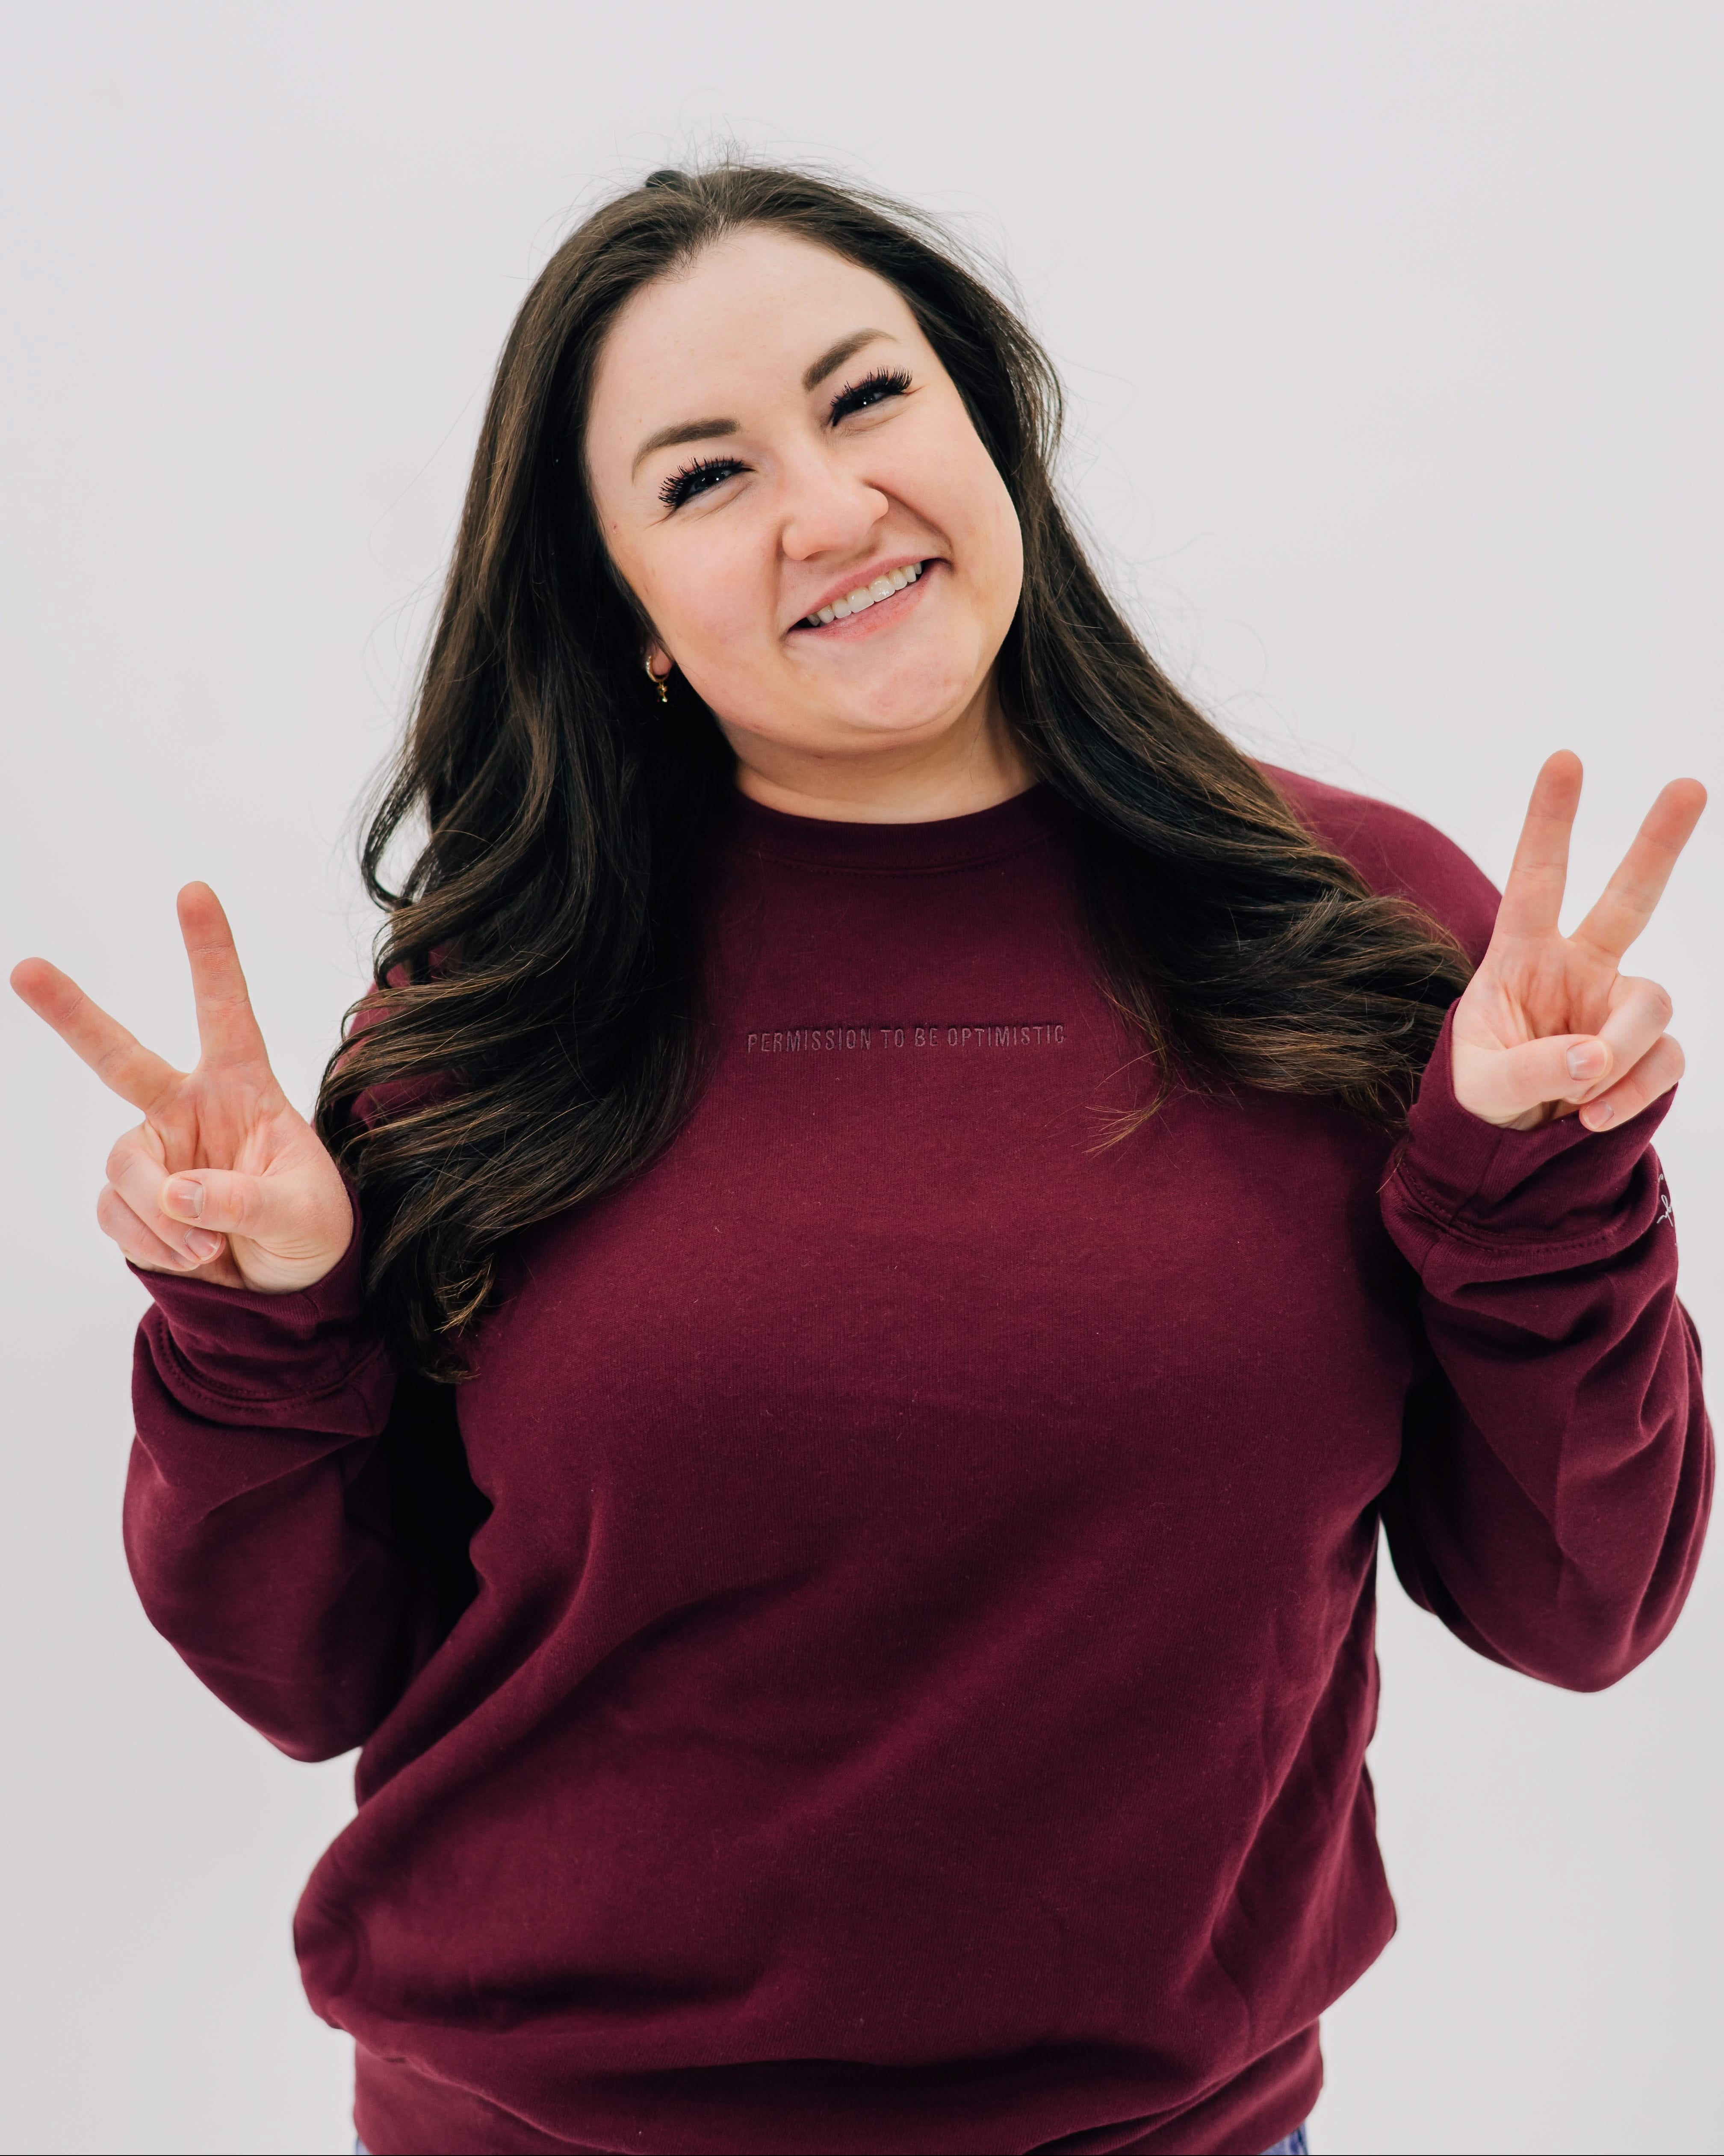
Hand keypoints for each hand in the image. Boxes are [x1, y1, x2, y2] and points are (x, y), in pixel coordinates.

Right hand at [11, 884, 352, 1291]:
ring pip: (126, 1168)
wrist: (285, 1288)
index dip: (210, 952)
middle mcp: (188, 1109)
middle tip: (26, 969)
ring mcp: (155, 1152)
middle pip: (120, 1055)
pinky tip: (191, 1255)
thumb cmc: (311, 1230)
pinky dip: (152, 1242)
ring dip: (162, 1215)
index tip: (193, 891)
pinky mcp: (131, 1200)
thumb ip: (246, 1201)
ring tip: (210, 1246)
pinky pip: (118, 1215)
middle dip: (72, 1014)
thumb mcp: (303, 1215)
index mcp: (244, 1087)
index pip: (226, 1010)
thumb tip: (179, 1194)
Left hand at [1451, 752, 1705, 1131]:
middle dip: (1658, 844)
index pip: (1536, 879)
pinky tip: (1594, 1117)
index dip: (1550, 823)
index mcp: (1521, 955)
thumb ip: (1529, 1071)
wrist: (1510, 1147)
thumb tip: (1595, 1059)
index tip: (1565, 759)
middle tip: (1688, 786)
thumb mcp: (1479, 1088)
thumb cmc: (1482, 1098)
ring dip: (1620, 1053)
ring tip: (1575, 1097)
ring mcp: (1617, 1005)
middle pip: (1629, 897)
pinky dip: (1634, 1093)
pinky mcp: (1648, 1049)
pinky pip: (1665, 1060)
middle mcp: (1578, 966)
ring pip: (1651, 1004)